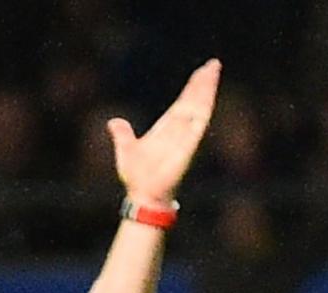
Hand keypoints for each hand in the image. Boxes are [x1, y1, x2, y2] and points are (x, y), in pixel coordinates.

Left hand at [111, 60, 219, 207]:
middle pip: (195, 99)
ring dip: (207, 89)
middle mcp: (179, 129)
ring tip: (214, 70)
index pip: (183, 102)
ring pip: (200, 106)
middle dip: (204, 82)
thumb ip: (122, 135)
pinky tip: (209, 93)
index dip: (192, 87)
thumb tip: (114, 122)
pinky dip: (204, 107)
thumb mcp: (126, 149)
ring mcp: (186, 135)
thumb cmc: (137, 176)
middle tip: (213, 64)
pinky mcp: (189, 144)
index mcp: (167, 127)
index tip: (201, 72)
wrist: (144, 193)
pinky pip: (199, 122)